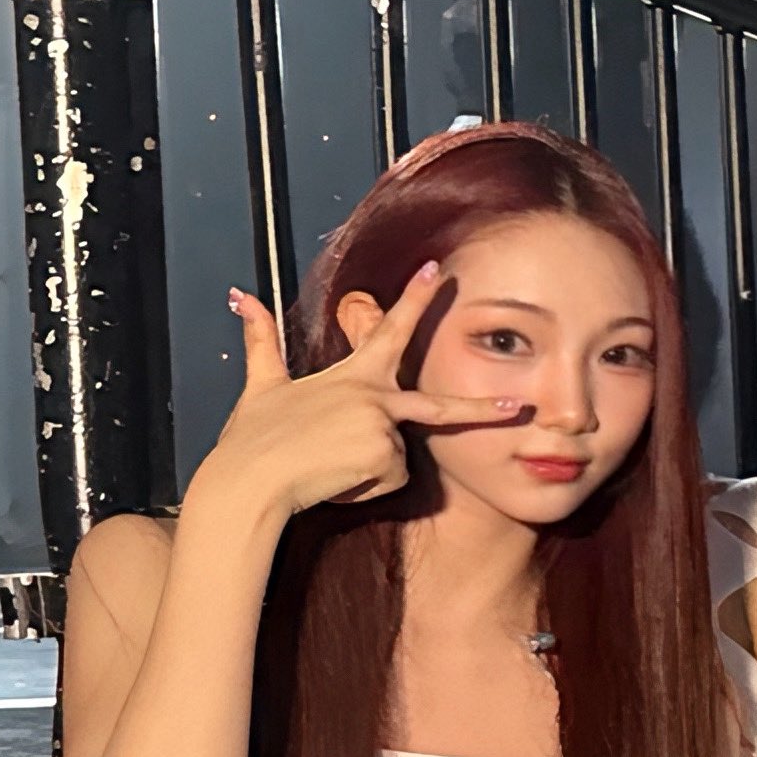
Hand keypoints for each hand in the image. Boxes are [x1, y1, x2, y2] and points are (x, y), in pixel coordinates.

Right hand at [188, 264, 528, 522]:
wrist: (252, 479)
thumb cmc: (254, 436)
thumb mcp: (261, 385)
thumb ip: (262, 340)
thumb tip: (240, 295)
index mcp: (352, 376)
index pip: (390, 330)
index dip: (416, 299)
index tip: (437, 270)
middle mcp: (375, 396)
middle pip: (439, 406)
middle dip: (482, 409)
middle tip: (516, 406)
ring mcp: (383, 426)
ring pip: (393, 456)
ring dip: (365, 469)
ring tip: (326, 463)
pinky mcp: (384, 457)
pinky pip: (388, 479)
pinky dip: (364, 487)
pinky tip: (334, 479)